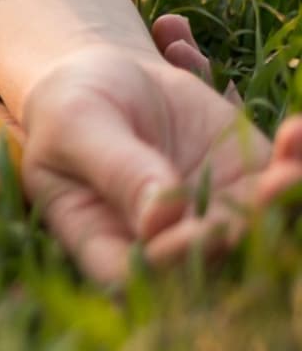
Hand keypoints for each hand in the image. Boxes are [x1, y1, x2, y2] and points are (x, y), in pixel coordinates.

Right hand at [16, 14, 301, 281]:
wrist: (108, 76)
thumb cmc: (71, 104)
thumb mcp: (78, 126)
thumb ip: (115, 169)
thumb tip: (158, 220)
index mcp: (105, 243)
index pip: (139, 275)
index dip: (172, 262)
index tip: (201, 229)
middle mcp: (164, 245)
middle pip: (211, 262)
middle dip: (247, 231)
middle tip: (271, 190)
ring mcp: (211, 217)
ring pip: (258, 229)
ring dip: (283, 201)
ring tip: (290, 166)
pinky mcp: (247, 186)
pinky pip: (281, 187)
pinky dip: (296, 161)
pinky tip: (296, 133)